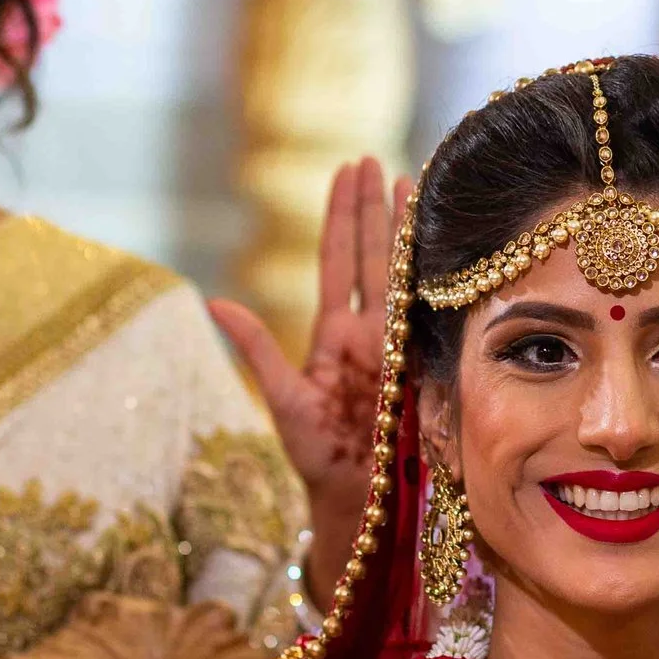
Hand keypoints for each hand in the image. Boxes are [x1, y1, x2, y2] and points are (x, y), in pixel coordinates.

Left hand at [208, 156, 405, 607]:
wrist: (355, 499)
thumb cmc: (314, 457)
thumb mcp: (281, 400)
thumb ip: (255, 348)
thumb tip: (213, 300)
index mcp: (333, 335)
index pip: (338, 259)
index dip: (342, 215)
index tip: (348, 169)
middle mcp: (368, 331)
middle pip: (371, 254)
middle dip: (375, 207)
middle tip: (376, 159)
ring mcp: (399, 344)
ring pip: (403, 274)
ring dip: (407, 229)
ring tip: (412, 181)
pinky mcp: (424, 362)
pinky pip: (430, 310)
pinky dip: (437, 273)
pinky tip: (446, 241)